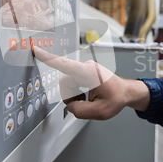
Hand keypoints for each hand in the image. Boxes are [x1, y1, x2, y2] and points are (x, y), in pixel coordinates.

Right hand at [32, 46, 149, 119]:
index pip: (65, 64)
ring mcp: (84, 68)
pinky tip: (87, 96)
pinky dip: (77, 92)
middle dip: (71, 97)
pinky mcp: (84, 71)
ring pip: (68, 85)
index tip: (36, 50)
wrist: (126, 92)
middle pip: (65, 83)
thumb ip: (79, 111)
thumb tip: (69, 106)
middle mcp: (85, 67)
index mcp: (89, 73)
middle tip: (85, 103)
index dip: (48, 58)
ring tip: (88, 99)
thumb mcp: (100, 112)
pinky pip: (72, 83)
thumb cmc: (117, 98)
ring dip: (74, 95)